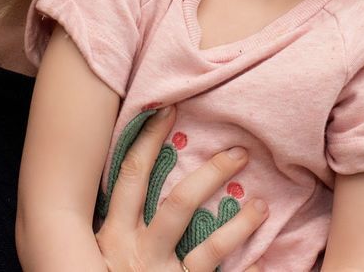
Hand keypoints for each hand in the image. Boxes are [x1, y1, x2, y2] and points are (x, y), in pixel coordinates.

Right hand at [96, 106, 268, 271]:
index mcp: (113, 235)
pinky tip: (262, 264)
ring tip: (261, 205)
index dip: (147, 141)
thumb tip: (135, 175)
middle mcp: (136, 255)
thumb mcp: (101, 249)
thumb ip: (119, 219)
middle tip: (238, 152)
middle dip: (208, 175)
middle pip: (176, 205)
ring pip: (206, 248)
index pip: (129, 178)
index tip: (167, 107)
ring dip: (239, 225)